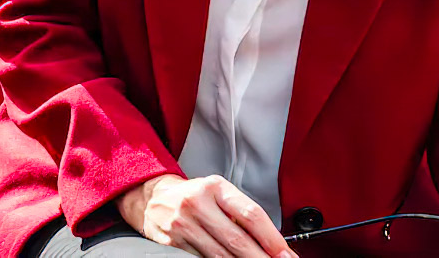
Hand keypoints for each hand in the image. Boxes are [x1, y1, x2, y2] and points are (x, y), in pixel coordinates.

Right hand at [118, 174, 293, 257]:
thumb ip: (240, 213)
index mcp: (214, 187)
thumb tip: (272, 243)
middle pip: (238, 240)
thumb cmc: (194, 196)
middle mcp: (197, 204)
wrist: (153, 198)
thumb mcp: (218, 193)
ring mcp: (183, 225)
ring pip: (221, 256)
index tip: (286, 254)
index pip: (251, 214)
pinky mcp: (172, 244)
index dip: (272, 239)